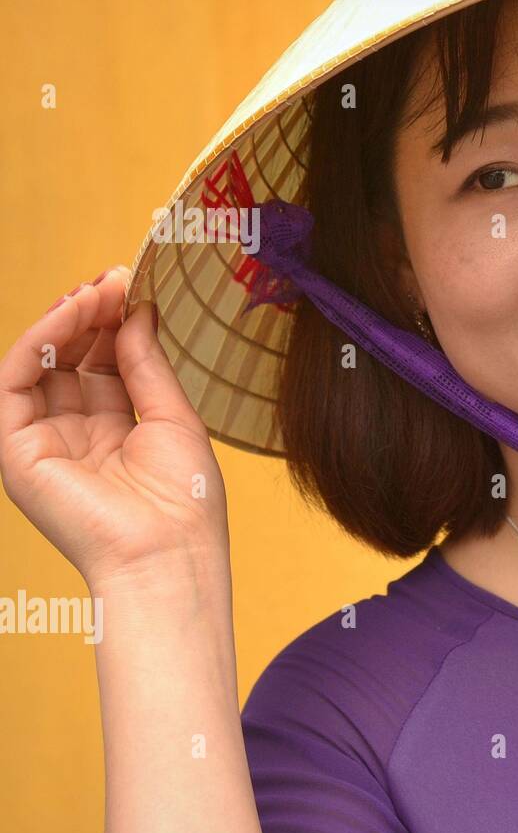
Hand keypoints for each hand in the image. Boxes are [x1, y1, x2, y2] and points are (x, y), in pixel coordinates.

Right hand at [0, 266, 230, 595]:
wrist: (169, 553)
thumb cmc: (185, 501)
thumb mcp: (174, 417)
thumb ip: (148, 363)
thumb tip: (136, 309)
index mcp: (115, 433)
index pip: (104, 364)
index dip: (114, 323)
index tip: (131, 285)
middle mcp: (74, 436)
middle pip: (71, 360)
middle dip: (91, 314)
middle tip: (114, 279)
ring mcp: (43, 443)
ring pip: (40, 364)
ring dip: (67, 319)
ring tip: (98, 289)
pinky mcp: (17, 451)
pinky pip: (16, 381)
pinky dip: (41, 341)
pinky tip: (73, 314)